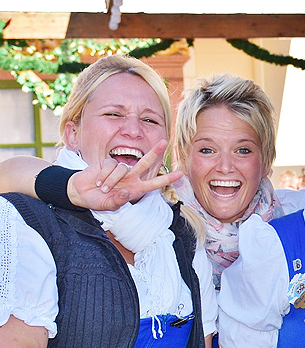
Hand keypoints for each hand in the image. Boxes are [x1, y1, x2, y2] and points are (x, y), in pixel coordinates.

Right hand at [65, 140, 182, 210]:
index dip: (167, 179)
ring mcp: (120, 170)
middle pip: (146, 163)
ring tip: (102, 187)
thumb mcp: (107, 205)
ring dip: (111, 180)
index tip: (181, 173)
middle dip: (154, 152)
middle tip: (164, 142)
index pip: (154, 183)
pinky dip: (104, 175)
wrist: (80, 192)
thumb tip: (127, 193)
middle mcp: (131, 177)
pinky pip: (110, 166)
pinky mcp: (108, 162)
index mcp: (135, 188)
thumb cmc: (96, 200)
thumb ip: (117, 201)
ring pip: (123, 168)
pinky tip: (98, 180)